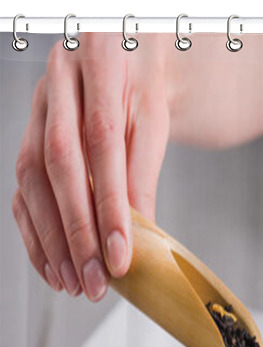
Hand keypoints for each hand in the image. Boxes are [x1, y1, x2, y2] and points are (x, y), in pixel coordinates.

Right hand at [12, 35, 170, 299]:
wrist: (122, 62)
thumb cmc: (143, 91)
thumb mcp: (154, 121)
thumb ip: (144, 173)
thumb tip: (142, 236)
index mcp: (96, 61)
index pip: (100, 144)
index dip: (110, 206)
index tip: (121, 255)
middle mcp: (55, 84)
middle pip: (60, 167)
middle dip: (78, 232)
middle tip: (96, 281)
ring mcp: (33, 113)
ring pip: (32, 182)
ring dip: (54, 241)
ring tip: (76, 283)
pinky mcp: (25, 140)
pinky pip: (21, 192)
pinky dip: (37, 235)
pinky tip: (54, 268)